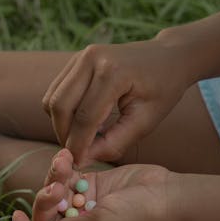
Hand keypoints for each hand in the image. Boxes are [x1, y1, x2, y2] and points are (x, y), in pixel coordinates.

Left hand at [12, 148, 179, 220]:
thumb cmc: (142, 218)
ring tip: (64, 163)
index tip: (17, 217)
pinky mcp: (90, 191)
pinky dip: (61, 170)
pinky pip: (65, 182)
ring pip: (52, 199)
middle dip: (44, 202)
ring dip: (53, 180)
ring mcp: (84, 213)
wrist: (170, 195)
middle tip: (56, 186)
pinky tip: (66, 156)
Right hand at [41, 37, 191, 165]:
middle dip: (64, 135)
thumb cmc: (162, 90)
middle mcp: (91, 59)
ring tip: (82, 137)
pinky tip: (83, 122)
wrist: (167, 57)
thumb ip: (114, 143)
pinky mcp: (75, 60)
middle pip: (60, 106)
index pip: (85, 117)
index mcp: (114, 73)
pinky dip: (63, 111)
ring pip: (52, 98)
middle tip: (77, 153)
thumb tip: (82, 159)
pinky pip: (56, 91)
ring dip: (60, 124)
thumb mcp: (145, 121)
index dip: (79, 145)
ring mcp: (80, 56)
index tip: (79, 164)